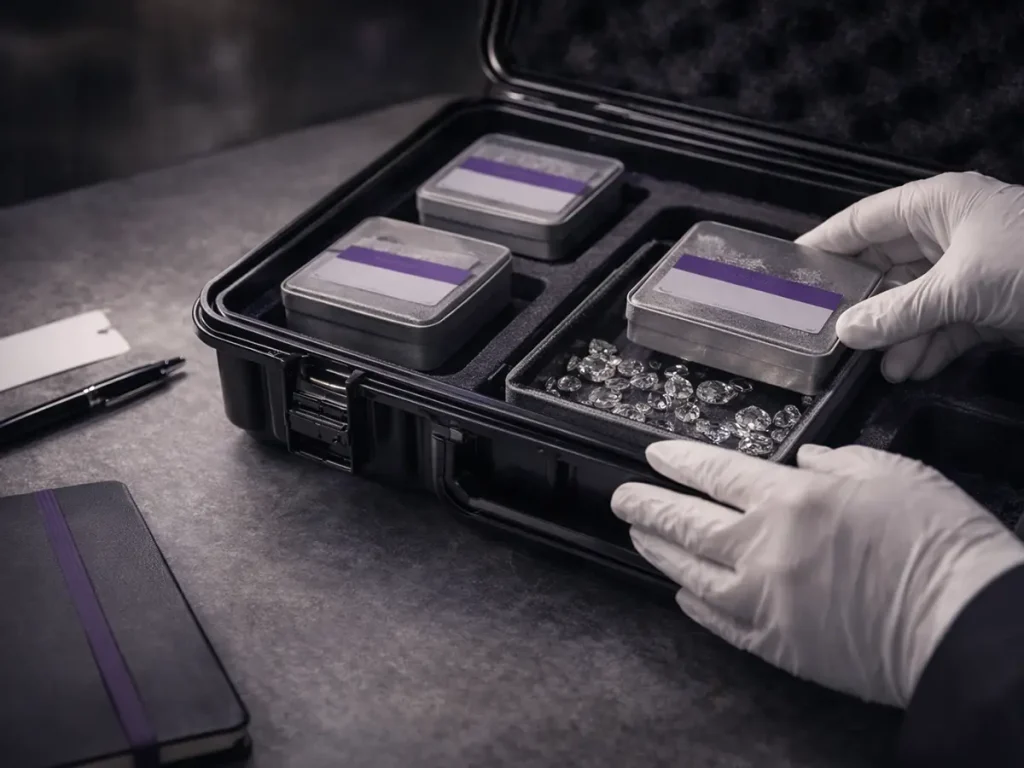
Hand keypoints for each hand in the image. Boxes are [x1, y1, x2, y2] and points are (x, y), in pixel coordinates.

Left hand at [611, 441, 1023, 706]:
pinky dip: (695, 603)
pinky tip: (683, 592)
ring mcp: (764, 598)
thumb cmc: (938, 543)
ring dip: (659, 551)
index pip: (714, 472)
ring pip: (690, 571)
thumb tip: (805, 462)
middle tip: (623, 498)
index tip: (654, 456)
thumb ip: (838, 462)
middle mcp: (765, 546)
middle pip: (686, 522)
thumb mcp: (892, 473)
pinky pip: (719, 621)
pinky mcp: (775, 642)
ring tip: (640, 538)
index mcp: (792, 499)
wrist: (960, 621)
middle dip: (646, 506)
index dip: (678, 461)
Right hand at [796, 171, 1023, 381]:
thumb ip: (897, 311)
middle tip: (828, 330)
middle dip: (864, 302)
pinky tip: (911, 369)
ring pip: (915, 301)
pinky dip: (929, 347)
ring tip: (877, 365)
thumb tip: (847, 330)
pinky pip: (945, 324)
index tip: (793, 267)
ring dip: (897, 334)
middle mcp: (951, 233)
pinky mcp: (991, 303)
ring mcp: (972, 269)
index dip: (827, 243)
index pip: (865, 220)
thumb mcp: (960, 287)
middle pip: (888, 266)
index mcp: (939, 206)